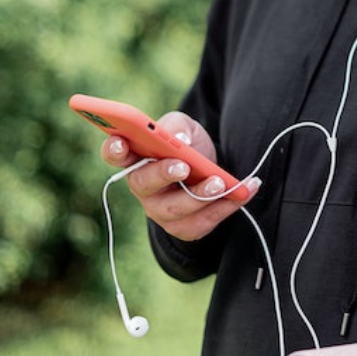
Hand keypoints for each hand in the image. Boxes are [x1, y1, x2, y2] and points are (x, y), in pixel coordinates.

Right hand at [100, 111, 260, 241]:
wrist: (212, 170)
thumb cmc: (189, 147)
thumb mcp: (185, 128)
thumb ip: (178, 128)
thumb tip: (180, 141)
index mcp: (135, 158)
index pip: (115, 155)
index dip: (113, 149)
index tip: (121, 142)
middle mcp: (142, 187)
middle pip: (143, 183)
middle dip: (163, 174)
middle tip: (184, 166)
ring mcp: (160, 210)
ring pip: (175, 208)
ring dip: (200, 195)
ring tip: (221, 182)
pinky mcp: (183, 227)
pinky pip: (201, 222)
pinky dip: (225, 207)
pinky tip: (243, 192)